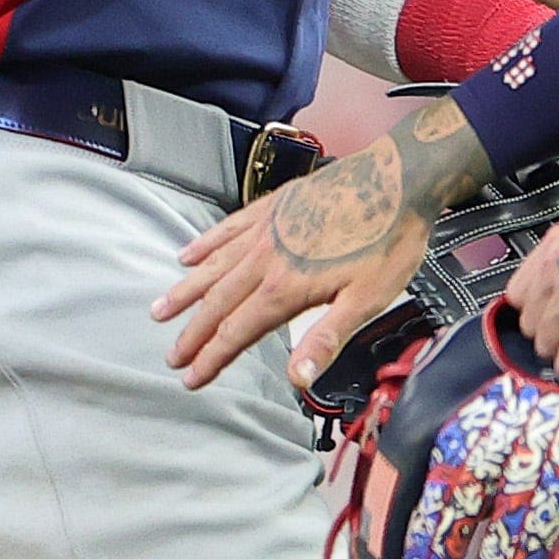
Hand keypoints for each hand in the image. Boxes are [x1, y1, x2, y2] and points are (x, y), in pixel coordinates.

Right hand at [153, 97, 491, 389]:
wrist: (397, 179)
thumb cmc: (389, 242)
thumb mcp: (368, 298)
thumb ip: (328, 337)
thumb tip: (298, 378)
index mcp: (286, 288)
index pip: (238, 331)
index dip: (212, 358)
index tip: (190, 379)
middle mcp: (265, 258)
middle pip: (217, 303)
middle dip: (193, 333)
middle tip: (170, 357)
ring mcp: (265, 230)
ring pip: (213, 267)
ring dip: (186, 292)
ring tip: (160, 311)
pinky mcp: (271, 208)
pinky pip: (227, 230)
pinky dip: (204, 245)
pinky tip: (187, 256)